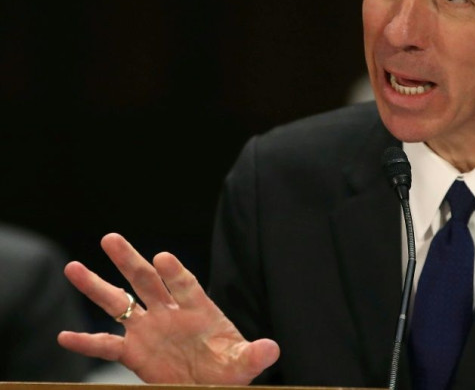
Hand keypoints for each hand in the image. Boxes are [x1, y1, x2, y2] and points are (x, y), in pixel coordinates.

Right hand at [58, 233, 279, 383]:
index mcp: (198, 309)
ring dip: (97, 286)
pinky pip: (106, 345)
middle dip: (129, 260)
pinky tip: (64, 336)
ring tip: (73, 267)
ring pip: (119, 303)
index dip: (174, 272)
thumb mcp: (243, 363)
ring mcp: (149, 329)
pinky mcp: (135, 352)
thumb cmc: (228, 370)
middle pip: (146, 281)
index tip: (163, 257)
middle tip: (111, 238)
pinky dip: (86, 342)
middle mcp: (170, 312)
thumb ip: (254, 355)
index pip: (184, 285)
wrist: (210, 384)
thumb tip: (272, 348)